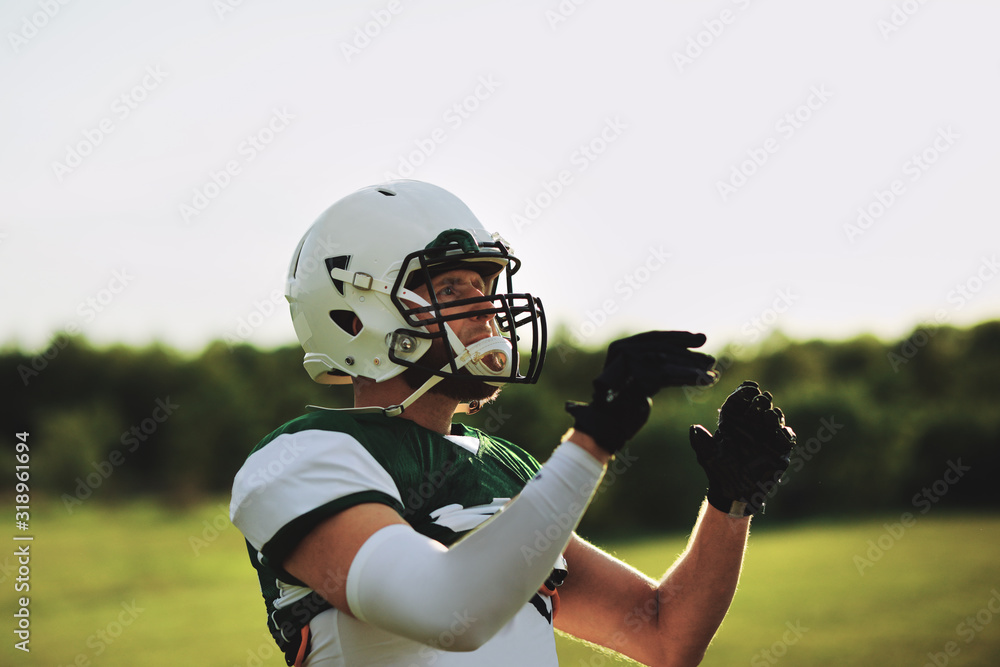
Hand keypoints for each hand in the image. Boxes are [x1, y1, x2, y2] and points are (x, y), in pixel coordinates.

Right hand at [566, 331, 717, 453]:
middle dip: (689, 353)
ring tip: (711, 373)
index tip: (700, 339)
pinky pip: (670, 375)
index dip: (678, 337)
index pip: (653, 337)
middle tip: (710, 359)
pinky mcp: (637, 378)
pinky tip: (706, 380)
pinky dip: (690, 376)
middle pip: (663, 349)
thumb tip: (684, 351)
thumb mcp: (633, 377)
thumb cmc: (619, 405)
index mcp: (619, 347)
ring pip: (667, 361)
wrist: (605, 425)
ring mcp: (627, 363)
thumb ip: (649, 363)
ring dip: (693, 367)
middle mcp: (622, 351)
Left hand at [689, 381, 795, 516]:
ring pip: (774, 419)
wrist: (735, 495)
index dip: (744, 393)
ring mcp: (767, 437)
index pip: (740, 403)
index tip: (749, 387)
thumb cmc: (720, 474)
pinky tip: (781, 434)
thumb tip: (694, 428)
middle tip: (762, 398)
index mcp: (734, 425)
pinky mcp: (779, 451)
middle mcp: (751, 427)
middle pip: (759, 407)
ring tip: (770, 416)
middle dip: (761, 401)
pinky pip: (786, 438)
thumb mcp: (708, 458)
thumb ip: (701, 443)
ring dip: (774, 416)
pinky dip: (786, 434)